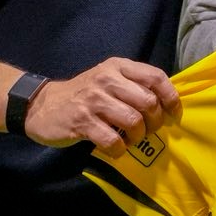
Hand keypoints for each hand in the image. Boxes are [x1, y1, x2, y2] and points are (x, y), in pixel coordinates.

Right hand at [25, 59, 177, 150]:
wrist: (42, 105)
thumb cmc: (84, 94)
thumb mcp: (108, 79)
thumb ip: (134, 85)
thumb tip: (167, 103)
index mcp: (118, 66)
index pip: (156, 77)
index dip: (171, 98)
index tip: (173, 115)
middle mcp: (107, 79)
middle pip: (148, 102)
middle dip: (155, 122)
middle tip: (148, 131)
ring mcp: (93, 100)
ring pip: (133, 121)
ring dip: (137, 137)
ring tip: (130, 139)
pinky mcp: (81, 121)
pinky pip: (113, 140)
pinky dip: (120, 149)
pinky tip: (115, 148)